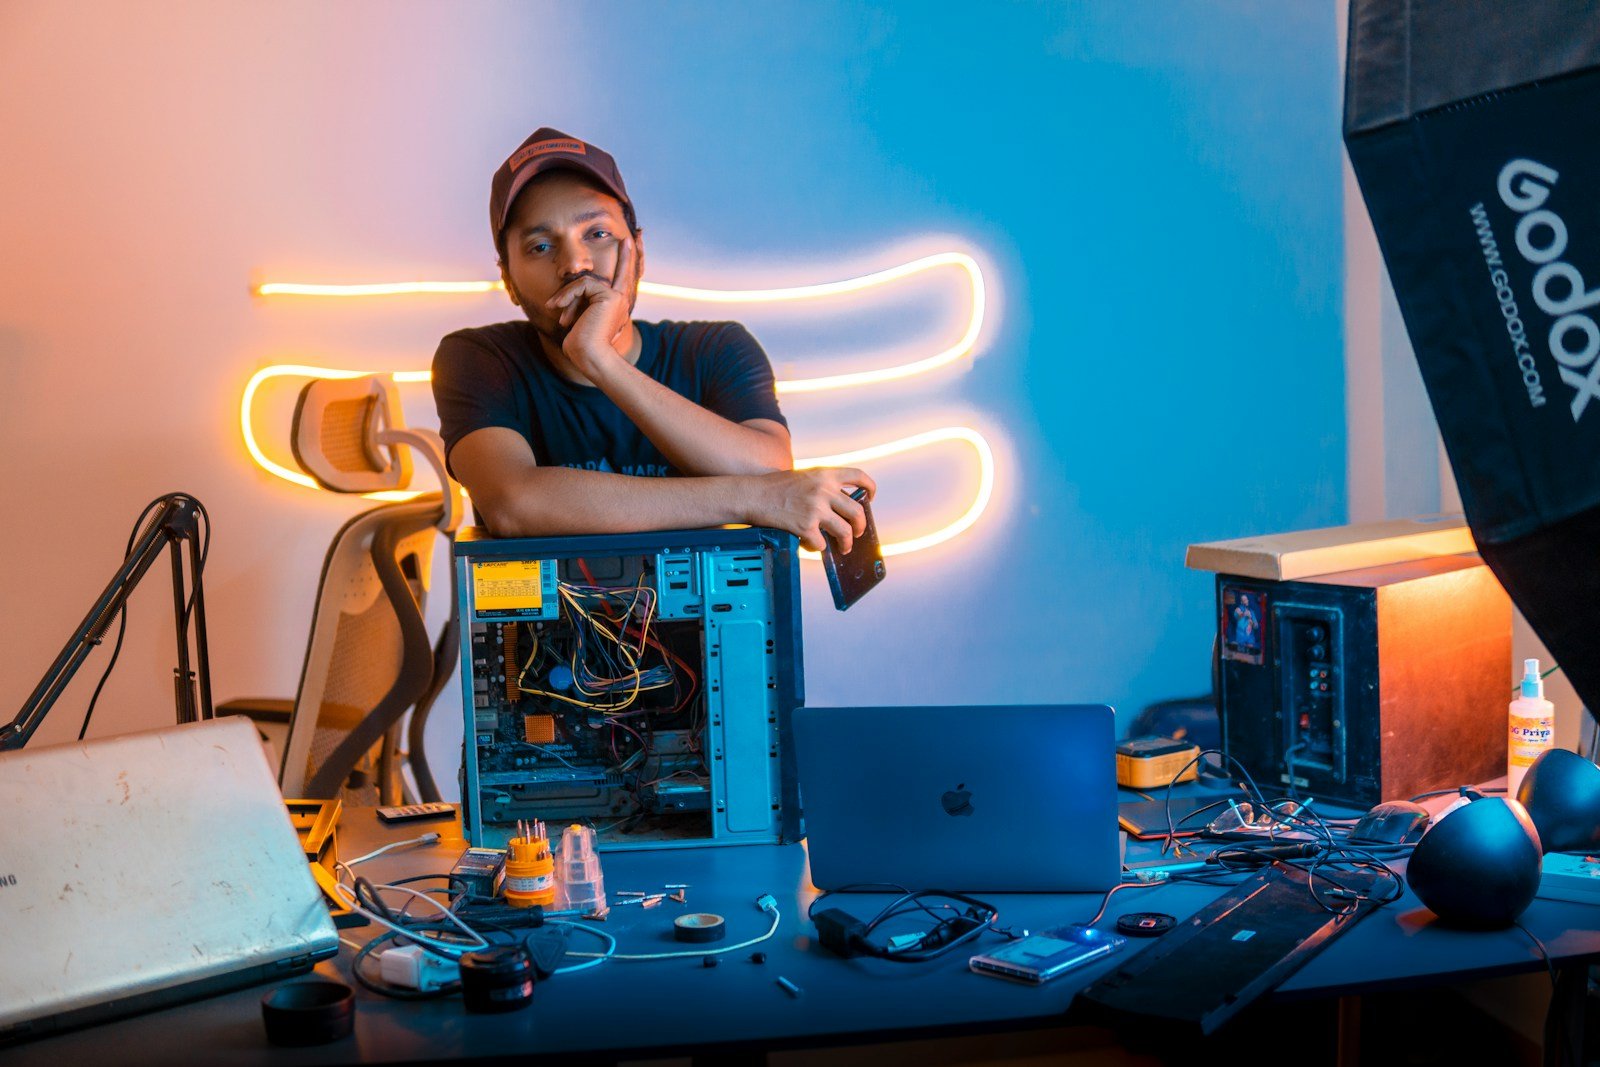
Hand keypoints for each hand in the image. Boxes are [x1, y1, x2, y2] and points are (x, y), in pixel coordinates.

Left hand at [547, 233, 635, 374]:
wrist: (590, 357)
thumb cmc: (580, 346)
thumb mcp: (578, 321)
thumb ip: (579, 306)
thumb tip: (560, 301)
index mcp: (616, 307)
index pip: (621, 281)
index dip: (626, 263)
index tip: (629, 246)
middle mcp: (620, 301)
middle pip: (624, 272)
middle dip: (627, 254)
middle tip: (629, 238)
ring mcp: (617, 298)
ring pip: (586, 281)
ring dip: (566, 295)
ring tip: (554, 308)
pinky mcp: (610, 296)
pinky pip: (582, 285)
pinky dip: (566, 295)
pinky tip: (558, 308)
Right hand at [749, 468, 875, 552]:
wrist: (752, 495)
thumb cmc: (774, 487)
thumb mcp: (803, 476)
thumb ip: (823, 486)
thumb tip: (841, 506)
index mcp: (824, 474)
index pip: (858, 476)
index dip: (869, 487)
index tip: (870, 497)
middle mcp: (824, 490)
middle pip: (857, 511)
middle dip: (861, 526)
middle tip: (857, 532)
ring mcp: (816, 509)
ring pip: (846, 531)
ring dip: (847, 543)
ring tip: (844, 547)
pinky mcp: (806, 527)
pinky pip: (821, 544)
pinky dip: (817, 547)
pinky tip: (809, 544)